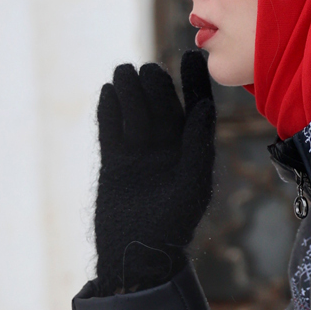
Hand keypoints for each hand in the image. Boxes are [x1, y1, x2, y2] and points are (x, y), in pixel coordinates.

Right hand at [93, 52, 215, 293]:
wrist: (136, 255)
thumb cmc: (172, 227)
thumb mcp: (191, 186)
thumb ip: (197, 147)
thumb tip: (202, 108)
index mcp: (192, 151)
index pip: (195, 107)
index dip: (193, 81)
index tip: (191, 54)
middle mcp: (168, 149)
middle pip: (162, 106)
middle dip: (155, 86)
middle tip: (148, 70)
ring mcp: (140, 154)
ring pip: (135, 114)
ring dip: (130, 92)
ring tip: (124, 72)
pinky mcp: (115, 162)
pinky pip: (111, 130)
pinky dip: (109, 112)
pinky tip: (108, 92)